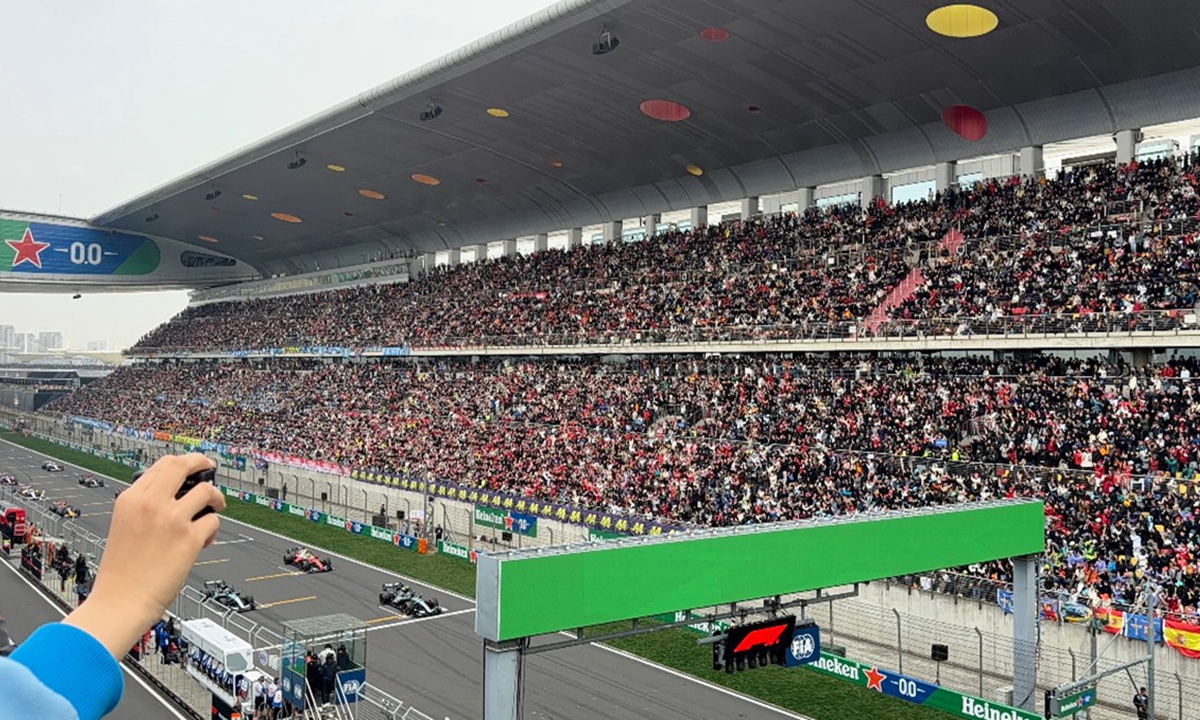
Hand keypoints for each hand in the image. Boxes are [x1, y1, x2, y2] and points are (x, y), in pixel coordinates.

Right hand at [63, 454, 224, 657]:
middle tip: (211, 467)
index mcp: (130, 499)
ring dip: (216, 498)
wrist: (120, 601)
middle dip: (202, 463)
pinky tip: (204, 541)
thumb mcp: (123, 525)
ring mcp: (172, 519)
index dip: (183, 462)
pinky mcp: (190, 538)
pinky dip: (213, 530)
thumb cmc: (122, 571)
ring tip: (215, 508)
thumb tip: (176, 493)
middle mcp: (151, 504)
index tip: (193, 464)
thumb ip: (145, 506)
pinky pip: (213, 521)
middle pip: (184, 466)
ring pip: (207, 491)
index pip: (162, 465)